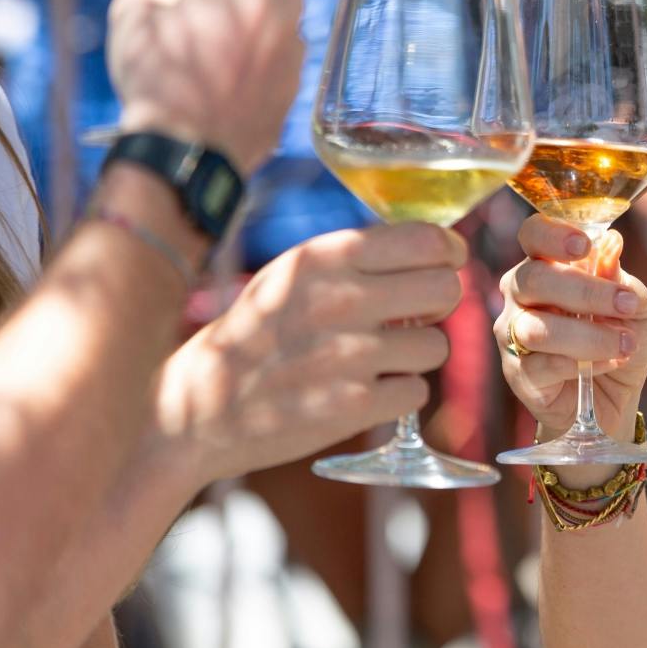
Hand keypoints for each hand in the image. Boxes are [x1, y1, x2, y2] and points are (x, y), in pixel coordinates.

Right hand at [107, 0, 303, 174]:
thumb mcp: (135, 10)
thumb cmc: (160, 74)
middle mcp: (287, 3)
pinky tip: (215, 75)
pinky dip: (247, 56)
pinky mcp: (297, 82)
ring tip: (194, 44)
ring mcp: (296, 45)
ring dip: (234, 21)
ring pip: (262, 18)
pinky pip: (269, 55)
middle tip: (179, 4)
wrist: (189, 150)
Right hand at [153, 223, 466, 485]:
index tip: (444, 264)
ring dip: (416, 353)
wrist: (198, 408)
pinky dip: (398, 394)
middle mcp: (341, 300)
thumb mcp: (294, 272)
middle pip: (447, 289)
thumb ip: (358, 255)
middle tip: (416, 314)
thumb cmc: (257, 331)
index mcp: (326, 257)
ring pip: (438, 345)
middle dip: (439, 302)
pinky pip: (417, 391)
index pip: (429, 239)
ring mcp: (349, 355)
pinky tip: (364, 390)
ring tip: (377, 357)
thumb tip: (436, 245)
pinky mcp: (353, 406)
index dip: (448, 252)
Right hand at [494, 215, 646, 443]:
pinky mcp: (517, 374)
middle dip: (584, 291)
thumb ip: (621, 279)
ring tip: (625, 344)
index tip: (584, 245)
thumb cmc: (621, 338)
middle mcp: (521, 295)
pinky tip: (607, 364)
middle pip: (533, 279)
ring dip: (589, 336)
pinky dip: (582, 363)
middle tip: (626, 305)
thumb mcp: (636, 307)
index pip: (533, 234)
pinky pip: (541, 365)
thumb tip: (612, 244)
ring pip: (536, 328)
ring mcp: (513, 334)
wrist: (616, 396)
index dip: (552, 234)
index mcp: (547, 264)